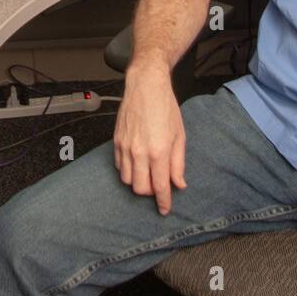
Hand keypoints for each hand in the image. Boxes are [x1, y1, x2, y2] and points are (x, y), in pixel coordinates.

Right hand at [113, 61, 186, 214]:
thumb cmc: (165, 107)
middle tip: (159, 186)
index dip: (164, 202)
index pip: (160, 187)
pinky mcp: (116, 141)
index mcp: (159, 151)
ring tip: (148, 174)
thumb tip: (179, 184)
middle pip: (140, 189)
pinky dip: (129, 171)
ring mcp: (125, 147)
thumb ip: (178, 162)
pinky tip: (138, 163)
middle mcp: (140, 152)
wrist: (145, 85)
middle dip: (150, 193)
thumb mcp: (180, 135)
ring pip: (127, 180)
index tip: (165, 210)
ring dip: (138, 182)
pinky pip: (120, 167)